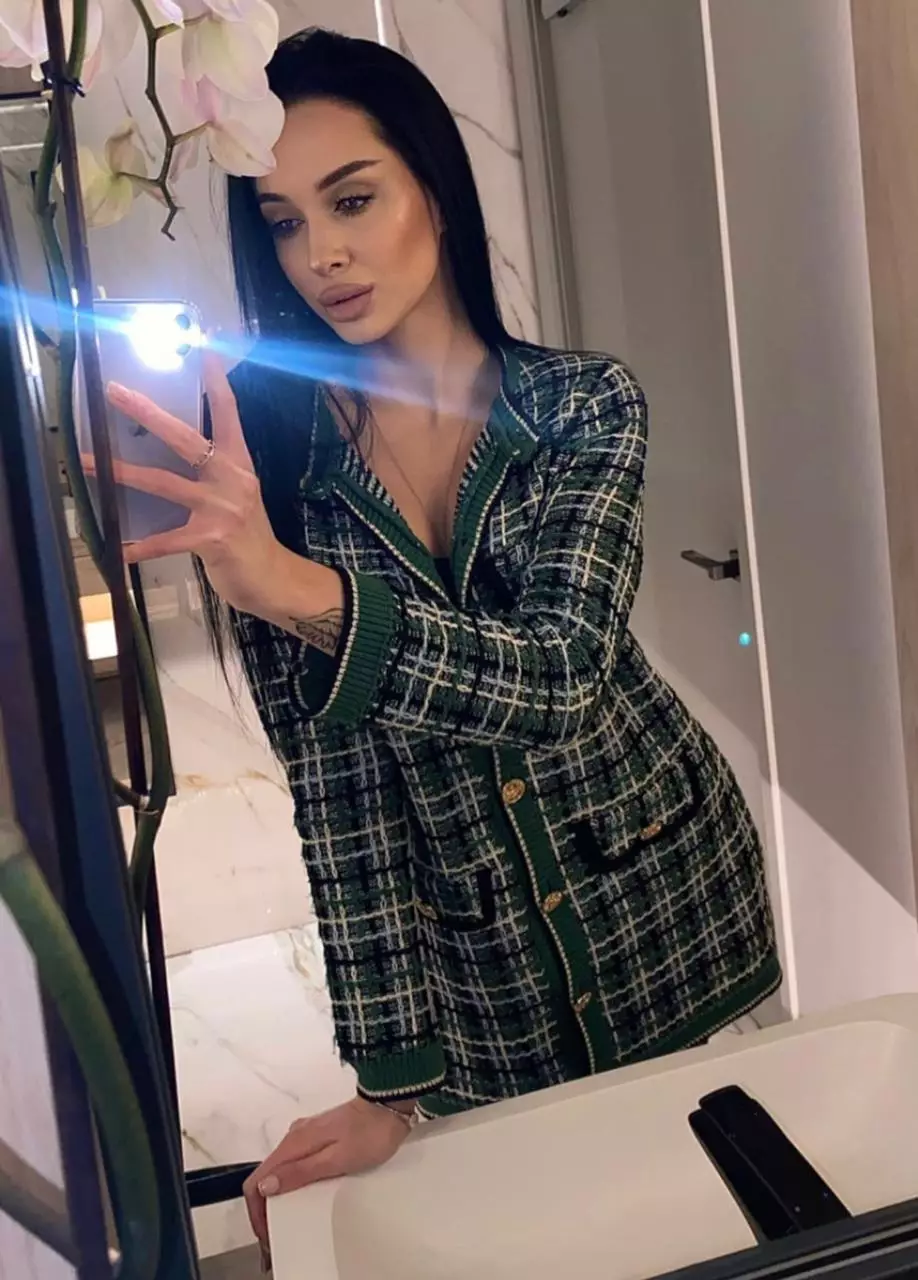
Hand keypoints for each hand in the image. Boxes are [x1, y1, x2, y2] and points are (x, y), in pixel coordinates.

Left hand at [82, 352, 287, 616]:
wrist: (273, 579)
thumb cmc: (248, 537)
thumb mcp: (237, 496)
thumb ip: (211, 474)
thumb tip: (169, 453)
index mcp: (239, 464)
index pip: (227, 415)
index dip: (217, 382)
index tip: (205, 349)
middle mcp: (232, 479)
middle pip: (184, 438)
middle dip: (147, 413)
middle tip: (115, 392)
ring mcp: (222, 508)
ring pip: (162, 482)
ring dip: (118, 473)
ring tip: (84, 462)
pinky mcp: (211, 539)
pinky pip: (165, 540)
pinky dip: (138, 546)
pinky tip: (116, 549)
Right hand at [242, 1098, 410, 1255]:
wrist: (389, 1105)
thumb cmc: (368, 1135)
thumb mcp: (336, 1159)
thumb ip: (301, 1172)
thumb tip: (265, 1186)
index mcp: (293, 1144)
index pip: (257, 1180)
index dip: (257, 1211)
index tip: (267, 1234)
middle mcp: (294, 1137)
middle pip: (266, 1177)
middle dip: (266, 1208)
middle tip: (277, 1235)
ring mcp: (306, 1135)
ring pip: (281, 1171)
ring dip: (280, 1197)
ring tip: (291, 1222)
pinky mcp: (319, 1136)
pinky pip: (296, 1163)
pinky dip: (294, 1183)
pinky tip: (306, 1197)